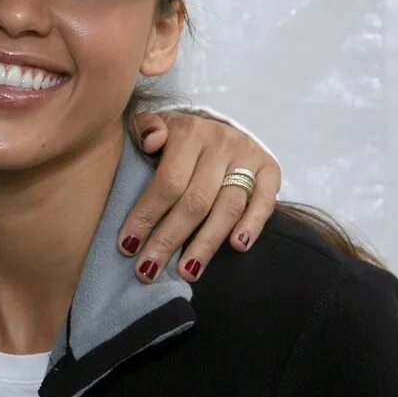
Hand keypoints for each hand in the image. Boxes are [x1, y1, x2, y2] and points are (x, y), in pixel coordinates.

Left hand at [117, 109, 280, 283]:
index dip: (147, 216)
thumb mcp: (154, 125)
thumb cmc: (175, 137)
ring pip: (227, 207)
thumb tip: (151, 141)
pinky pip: (264, 201)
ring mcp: (247, 156)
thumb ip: (145, 128)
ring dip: (206, 244)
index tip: (127, 246)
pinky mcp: (270, 169)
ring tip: (187, 272)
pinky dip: (252, 225)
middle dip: (169, 239)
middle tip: (148, 271)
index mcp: (188, 131)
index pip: (167, 182)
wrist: (217, 126)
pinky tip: (237, 247)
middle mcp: (221, 142)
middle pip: (195, 201)